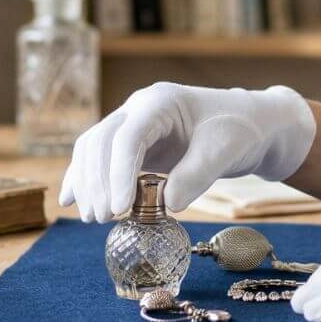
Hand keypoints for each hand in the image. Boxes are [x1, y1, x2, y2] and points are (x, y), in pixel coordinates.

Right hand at [58, 81, 316, 220]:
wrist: (249, 125)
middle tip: (103, 219)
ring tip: (94, 219)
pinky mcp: (133, 145)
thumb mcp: (225, 151)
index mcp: (160, 102)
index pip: (128, 137)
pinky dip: (84, 178)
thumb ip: (197, 174)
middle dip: (97, 181)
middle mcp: (138, 110)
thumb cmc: (238, 131)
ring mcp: (132, 126)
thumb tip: (167, 204)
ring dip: (88, 183)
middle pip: (100, 141)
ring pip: (93, 149)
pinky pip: (99, 158)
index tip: (119, 208)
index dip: (118, 173)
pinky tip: (71, 201)